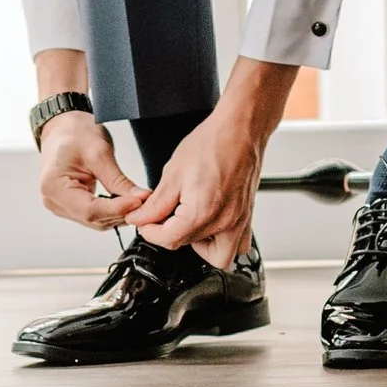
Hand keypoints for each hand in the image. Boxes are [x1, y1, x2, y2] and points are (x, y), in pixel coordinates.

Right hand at [37, 112, 147, 231]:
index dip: (116, 209)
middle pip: (93, 218)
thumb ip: (119, 180)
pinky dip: (111, 211)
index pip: (89, 210)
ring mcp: (61, 205)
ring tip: (138, 202)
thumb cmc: (74, 133)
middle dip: (120, 213)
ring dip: (118, 214)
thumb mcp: (99, 152)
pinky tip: (125, 202)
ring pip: (95, 221)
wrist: (64, 127)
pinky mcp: (70, 205)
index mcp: (54, 186)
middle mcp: (54, 201)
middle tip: (144, 202)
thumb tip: (140, 198)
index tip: (138, 202)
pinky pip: (94, 215)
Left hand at [132, 104, 263, 270]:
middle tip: (164, 218)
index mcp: (202, 213)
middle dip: (172, 235)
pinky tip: (211, 224)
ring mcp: (239, 221)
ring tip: (189, 224)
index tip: (145, 223)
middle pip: (190, 247)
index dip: (150, 232)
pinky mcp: (247, 216)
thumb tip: (140, 218)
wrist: (240, 130)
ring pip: (220, 256)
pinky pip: (238, 245)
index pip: (169, 240)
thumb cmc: (212, 144)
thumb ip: (155, 204)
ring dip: (201, 247)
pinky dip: (224, 242)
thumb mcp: (173, 173)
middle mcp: (224, 222)